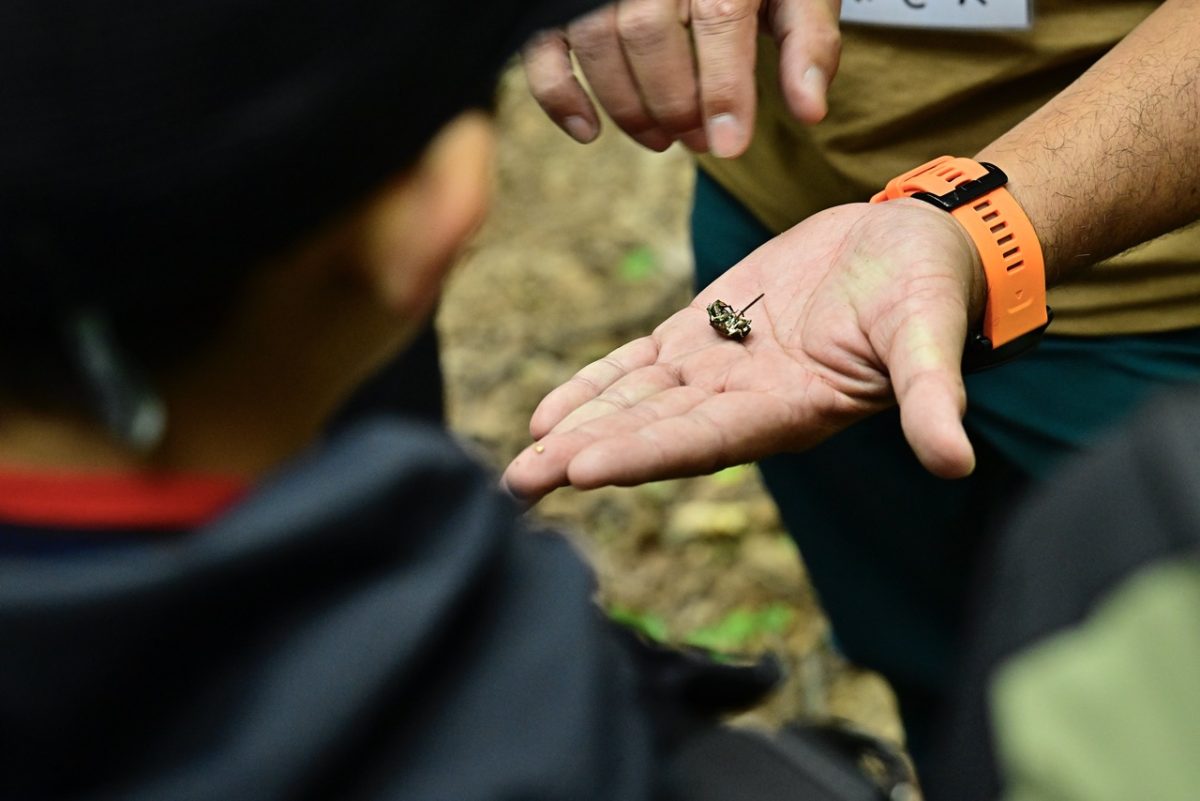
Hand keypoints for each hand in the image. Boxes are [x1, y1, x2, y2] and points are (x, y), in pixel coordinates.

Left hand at [503, 199, 985, 501]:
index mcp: (788, 410)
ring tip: (521, 458)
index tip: (581, 470)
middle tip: (519, 485)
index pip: (703, 440)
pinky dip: (596, 383)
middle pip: (652, 432)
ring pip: (635, 402)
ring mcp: (719, 367)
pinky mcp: (706, 329)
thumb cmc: (927, 290)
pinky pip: (639, 363)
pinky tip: (549, 410)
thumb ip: (930, 398)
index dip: (642, 453)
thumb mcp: (930, 337)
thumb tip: (956, 462)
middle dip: (585, 456)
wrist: (910, 244)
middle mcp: (743, 401)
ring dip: (577, 427)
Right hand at [522, 0, 840, 157]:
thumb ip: (808, 42)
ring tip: (660, 140)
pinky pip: (544, 48)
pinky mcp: (560, 4)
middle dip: (674, 103)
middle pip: (649, 35)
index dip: (722, 88)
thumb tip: (810, 109)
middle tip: (698, 141)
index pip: (719, 19)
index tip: (729, 146)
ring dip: (627, 107)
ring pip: (597, 43)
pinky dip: (558, 95)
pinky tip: (588, 131)